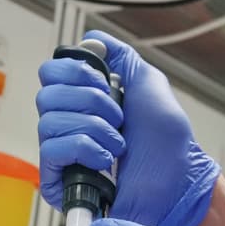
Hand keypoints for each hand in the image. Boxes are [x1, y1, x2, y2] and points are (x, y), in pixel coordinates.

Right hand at [36, 31, 220, 225]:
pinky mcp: (60, 181)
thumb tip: (93, 39)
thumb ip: (122, 57)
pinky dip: (83, 149)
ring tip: (117, 143)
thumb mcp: (150, 86)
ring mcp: (65, 154)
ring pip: (49, 121)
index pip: (52, 73)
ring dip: (93, 127)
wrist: (177, 186)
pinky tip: (103, 160)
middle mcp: (71, 124)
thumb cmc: (168, 147)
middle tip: (116, 116)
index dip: (76, 73)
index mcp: (86, 101)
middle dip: (89, 101)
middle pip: (47, 94)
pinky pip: (51, 151)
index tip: (103, 83)